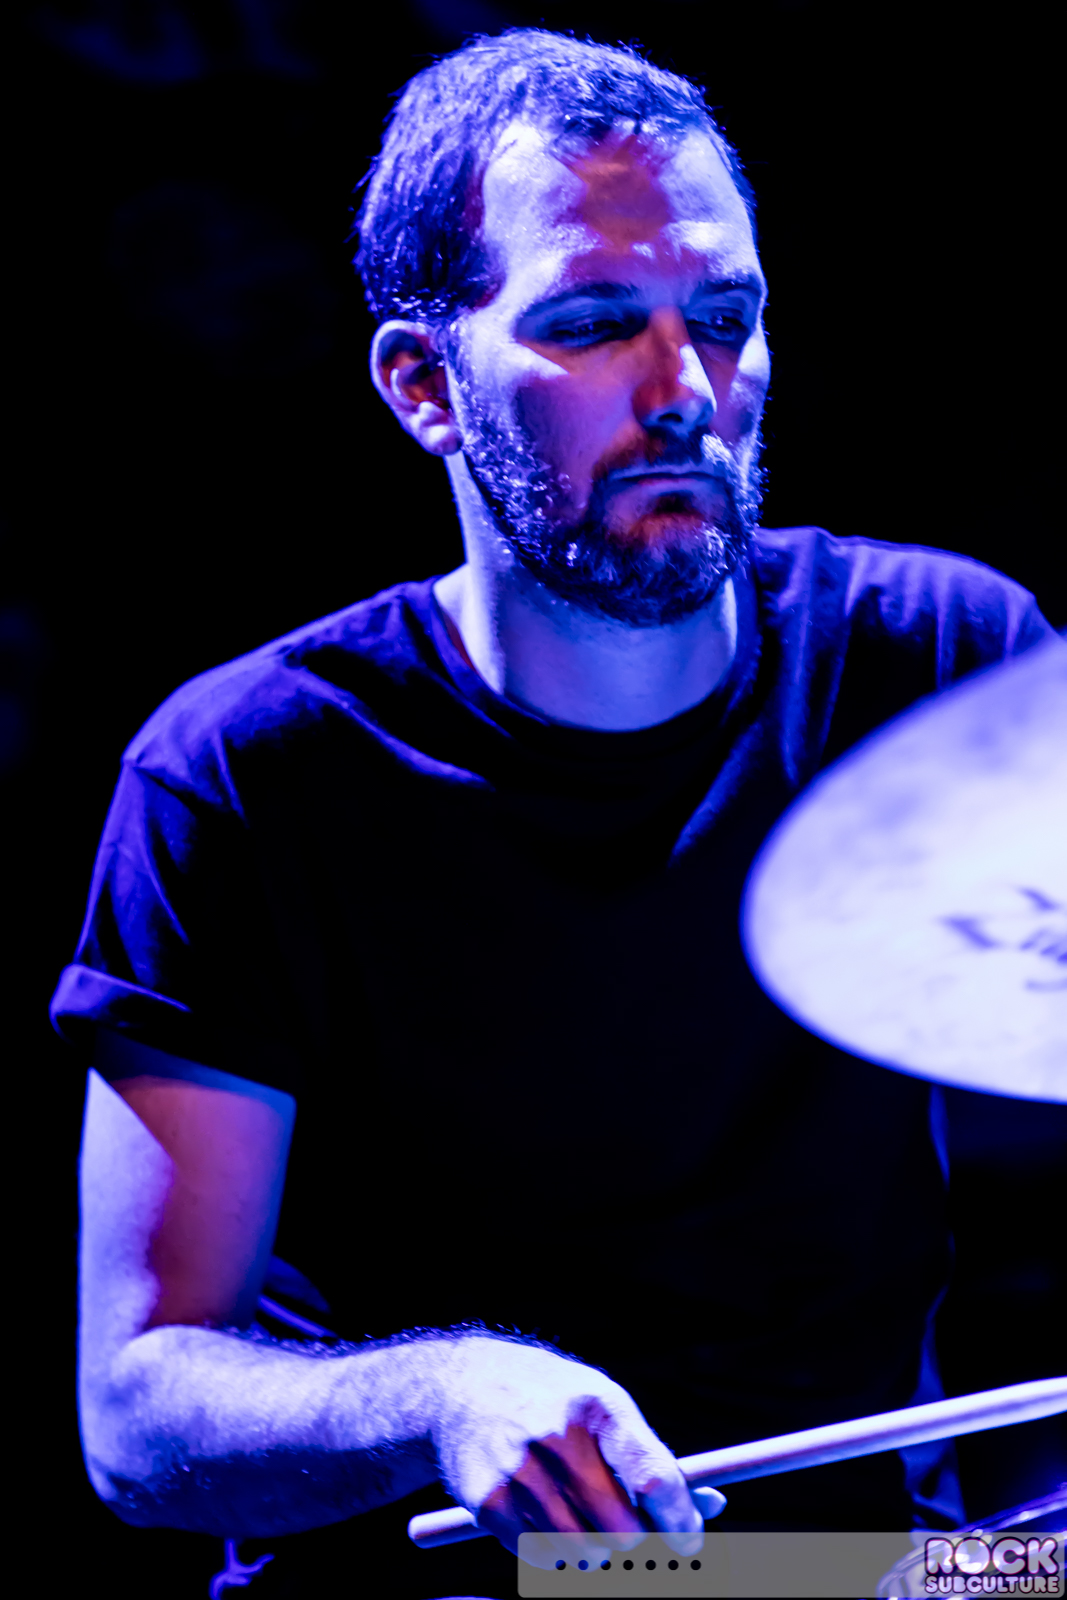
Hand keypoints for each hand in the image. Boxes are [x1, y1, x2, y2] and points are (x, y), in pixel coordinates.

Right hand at [432, 1337, 703, 1565]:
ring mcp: (519, 1472)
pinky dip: (555, 1553)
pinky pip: (542, 1560)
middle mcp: (558, 1437)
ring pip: (585, 1554)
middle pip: (622, 1529)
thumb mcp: (604, 1408)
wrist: (463, 1387)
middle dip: (635, 1538)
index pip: (653, 1478)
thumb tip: (712, 1507)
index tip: (688, 1541)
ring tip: (583, 1519)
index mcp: (598, 1406)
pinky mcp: (488, 1503)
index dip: (680, 1521)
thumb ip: (651, 1458)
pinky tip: (547, 1517)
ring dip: (595, 1550)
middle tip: (627, 1528)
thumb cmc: (554, 1402)